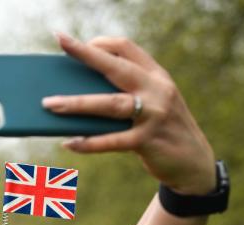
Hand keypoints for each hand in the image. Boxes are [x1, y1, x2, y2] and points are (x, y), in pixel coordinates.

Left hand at [42, 33, 215, 194]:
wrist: (194, 163)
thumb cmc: (162, 129)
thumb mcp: (153, 103)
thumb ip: (127, 93)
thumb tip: (78, 93)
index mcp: (156, 75)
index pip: (126, 48)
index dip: (99, 43)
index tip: (74, 44)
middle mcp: (156, 90)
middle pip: (115, 67)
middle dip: (86, 54)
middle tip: (61, 43)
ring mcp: (153, 114)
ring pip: (108, 104)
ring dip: (76, 103)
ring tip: (49, 104)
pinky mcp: (148, 141)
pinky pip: (111, 141)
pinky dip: (88, 143)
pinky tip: (69, 143)